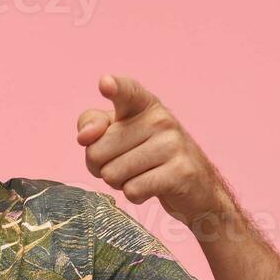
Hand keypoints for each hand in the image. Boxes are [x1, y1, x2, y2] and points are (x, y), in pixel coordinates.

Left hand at [76, 74, 233, 226]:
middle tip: (126, 164)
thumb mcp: (116, 134)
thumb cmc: (146, 156)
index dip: (115, 87)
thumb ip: (93, 125)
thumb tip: (85, 137)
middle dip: (101, 167)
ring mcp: (173, 144)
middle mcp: (160, 119)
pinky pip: (132, 190)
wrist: (195, 186)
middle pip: (96, 151)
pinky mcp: (181, 172)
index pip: (126, 91)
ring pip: (112, 174)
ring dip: (119, 183)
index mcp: (143, 104)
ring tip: (141, 175)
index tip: (105, 84)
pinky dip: (135, 195)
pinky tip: (152, 187)